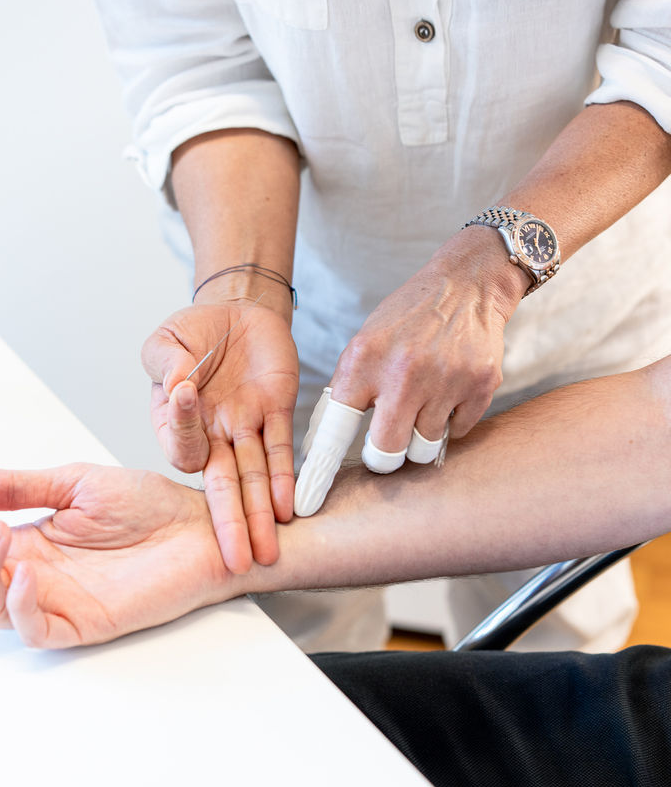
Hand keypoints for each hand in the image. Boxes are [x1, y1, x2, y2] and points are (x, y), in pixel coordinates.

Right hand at [0, 464, 228, 647]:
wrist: (202, 527)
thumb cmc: (151, 506)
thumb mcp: (75, 483)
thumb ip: (19, 487)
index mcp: (32, 541)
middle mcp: (39, 575)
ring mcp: (59, 601)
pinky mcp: (86, 622)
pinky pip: (37, 631)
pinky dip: (19, 608)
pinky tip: (23, 574)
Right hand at [142, 301, 298, 572]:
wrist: (238, 310)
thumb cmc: (195, 331)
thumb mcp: (167, 340)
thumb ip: (166, 361)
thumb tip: (177, 385)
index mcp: (175, 422)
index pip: (182, 446)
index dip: (185, 433)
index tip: (187, 398)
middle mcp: (211, 436)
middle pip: (222, 486)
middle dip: (231, 524)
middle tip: (238, 562)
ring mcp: (245, 429)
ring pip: (254, 480)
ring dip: (261, 516)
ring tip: (267, 552)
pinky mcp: (277, 414)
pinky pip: (283, 452)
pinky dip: (287, 480)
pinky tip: (290, 510)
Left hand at [295, 229, 527, 512]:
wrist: (468, 283)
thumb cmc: (407, 319)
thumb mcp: (365, 342)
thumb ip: (349, 389)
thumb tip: (322, 444)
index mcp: (364, 359)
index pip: (335, 428)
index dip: (319, 471)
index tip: (304, 503)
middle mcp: (404, 372)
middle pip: (386, 454)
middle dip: (384, 457)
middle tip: (387, 441)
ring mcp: (446, 380)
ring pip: (424, 448)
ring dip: (420, 436)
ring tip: (423, 403)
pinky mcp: (480, 386)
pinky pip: (457, 433)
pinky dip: (451, 421)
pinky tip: (449, 389)